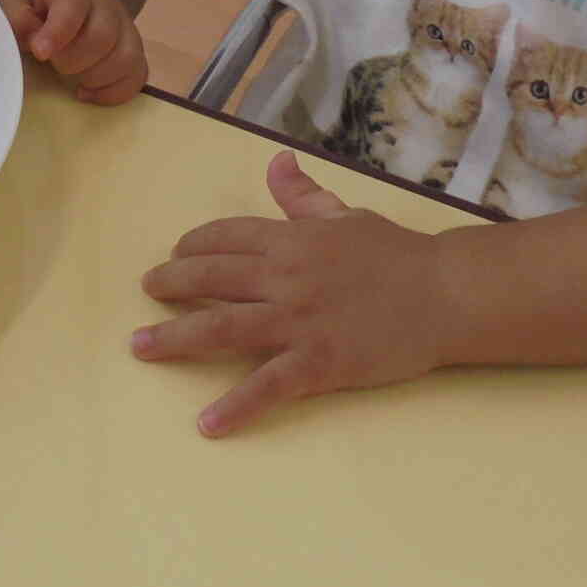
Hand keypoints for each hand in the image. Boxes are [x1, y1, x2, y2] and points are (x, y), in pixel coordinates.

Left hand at [0, 0, 148, 103]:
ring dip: (96, 78)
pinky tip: (86, 92)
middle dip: (74, 61)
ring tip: (73, 79)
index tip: (40, 54)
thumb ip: (16, 18)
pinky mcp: (134, 48)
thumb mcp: (16, 0)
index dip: (58, 33)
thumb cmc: (37, 1)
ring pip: (126, 57)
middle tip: (54, 64)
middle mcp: (105, 1)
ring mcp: (125, 25)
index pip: (73, 6)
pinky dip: (113, 92)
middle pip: (103, 36)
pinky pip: (137, 74)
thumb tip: (35, 41)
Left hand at [132, 150, 457, 435]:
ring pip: (222, 328)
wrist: (445, 293)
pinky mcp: (318, 362)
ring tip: (141, 347)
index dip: (192, 246)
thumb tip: (277, 163)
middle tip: (146, 294)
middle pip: (209, 278)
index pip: (225, 237)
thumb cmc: (398, 255)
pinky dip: (235, 407)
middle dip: (169, 285)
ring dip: (175, 338)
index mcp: (291, 240)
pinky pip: (267, 386)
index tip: (175, 255)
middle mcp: (284, 277)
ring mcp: (298, 321)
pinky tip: (207, 424)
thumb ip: (304, 197)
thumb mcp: (346, 215)